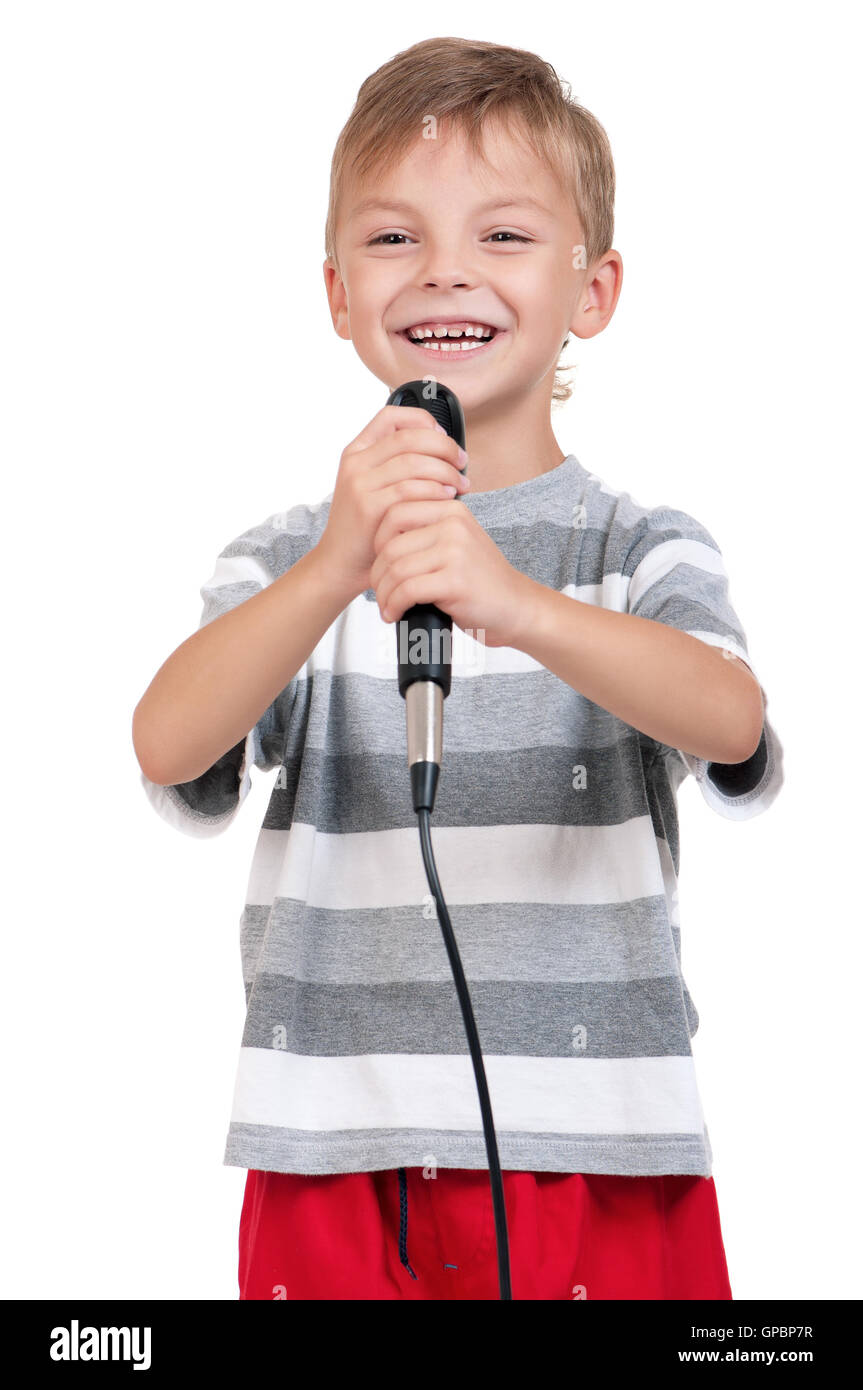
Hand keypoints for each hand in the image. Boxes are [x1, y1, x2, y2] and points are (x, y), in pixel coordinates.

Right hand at [317, 404, 470, 599]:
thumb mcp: (375, 487)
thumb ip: (398, 465)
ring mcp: (359, 484)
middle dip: (444, 446)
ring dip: (445, 471)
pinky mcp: (368, 507)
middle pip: (408, 437)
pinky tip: (448, 498)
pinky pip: (410, 490)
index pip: (391, 416)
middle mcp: (355, 463)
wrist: (341, 562)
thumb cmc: (367, 526)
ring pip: (413, 462)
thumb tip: (444, 447)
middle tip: (462, 462)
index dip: (423, 420)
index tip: (443, 436)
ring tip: (461, 484)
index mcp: (357, 451)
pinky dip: (435, 490)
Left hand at [370, 496, 538, 649]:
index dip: (377, 541)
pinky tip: (395, 614)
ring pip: (396, 569)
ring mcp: (455, 551)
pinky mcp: (455, 581)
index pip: (395, 512)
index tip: (380, 564)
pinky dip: (394, 605)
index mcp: (451, 510)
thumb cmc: (482, 582)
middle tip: (379, 591)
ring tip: (387, 607)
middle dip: (377, 572)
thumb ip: (427, 533)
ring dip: (383, 593)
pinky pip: (407, 590)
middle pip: (390, 543)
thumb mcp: (457, 544)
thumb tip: (378, 540)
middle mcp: (453, 525)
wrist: (516, 608)